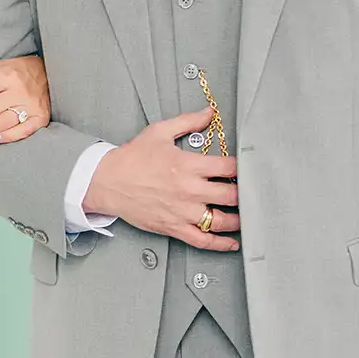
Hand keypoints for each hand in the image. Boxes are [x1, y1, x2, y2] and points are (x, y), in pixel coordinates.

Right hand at [82, 108, 239, 249]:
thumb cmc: (131, 158)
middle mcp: (189, 190)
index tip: (248, 169)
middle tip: (251, 193)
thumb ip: (188, 121)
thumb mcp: (160, 132)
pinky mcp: (173, 227)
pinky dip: (220, 244)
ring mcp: (182, 211)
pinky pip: (202, 240)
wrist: (107, 181)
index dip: (243, 168)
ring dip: (239, 220)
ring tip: (246, 217)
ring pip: (222, 221)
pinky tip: (231, 243)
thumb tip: (209, 113)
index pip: (229, 167)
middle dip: (245, 195)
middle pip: (232, 195)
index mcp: (189, 165)